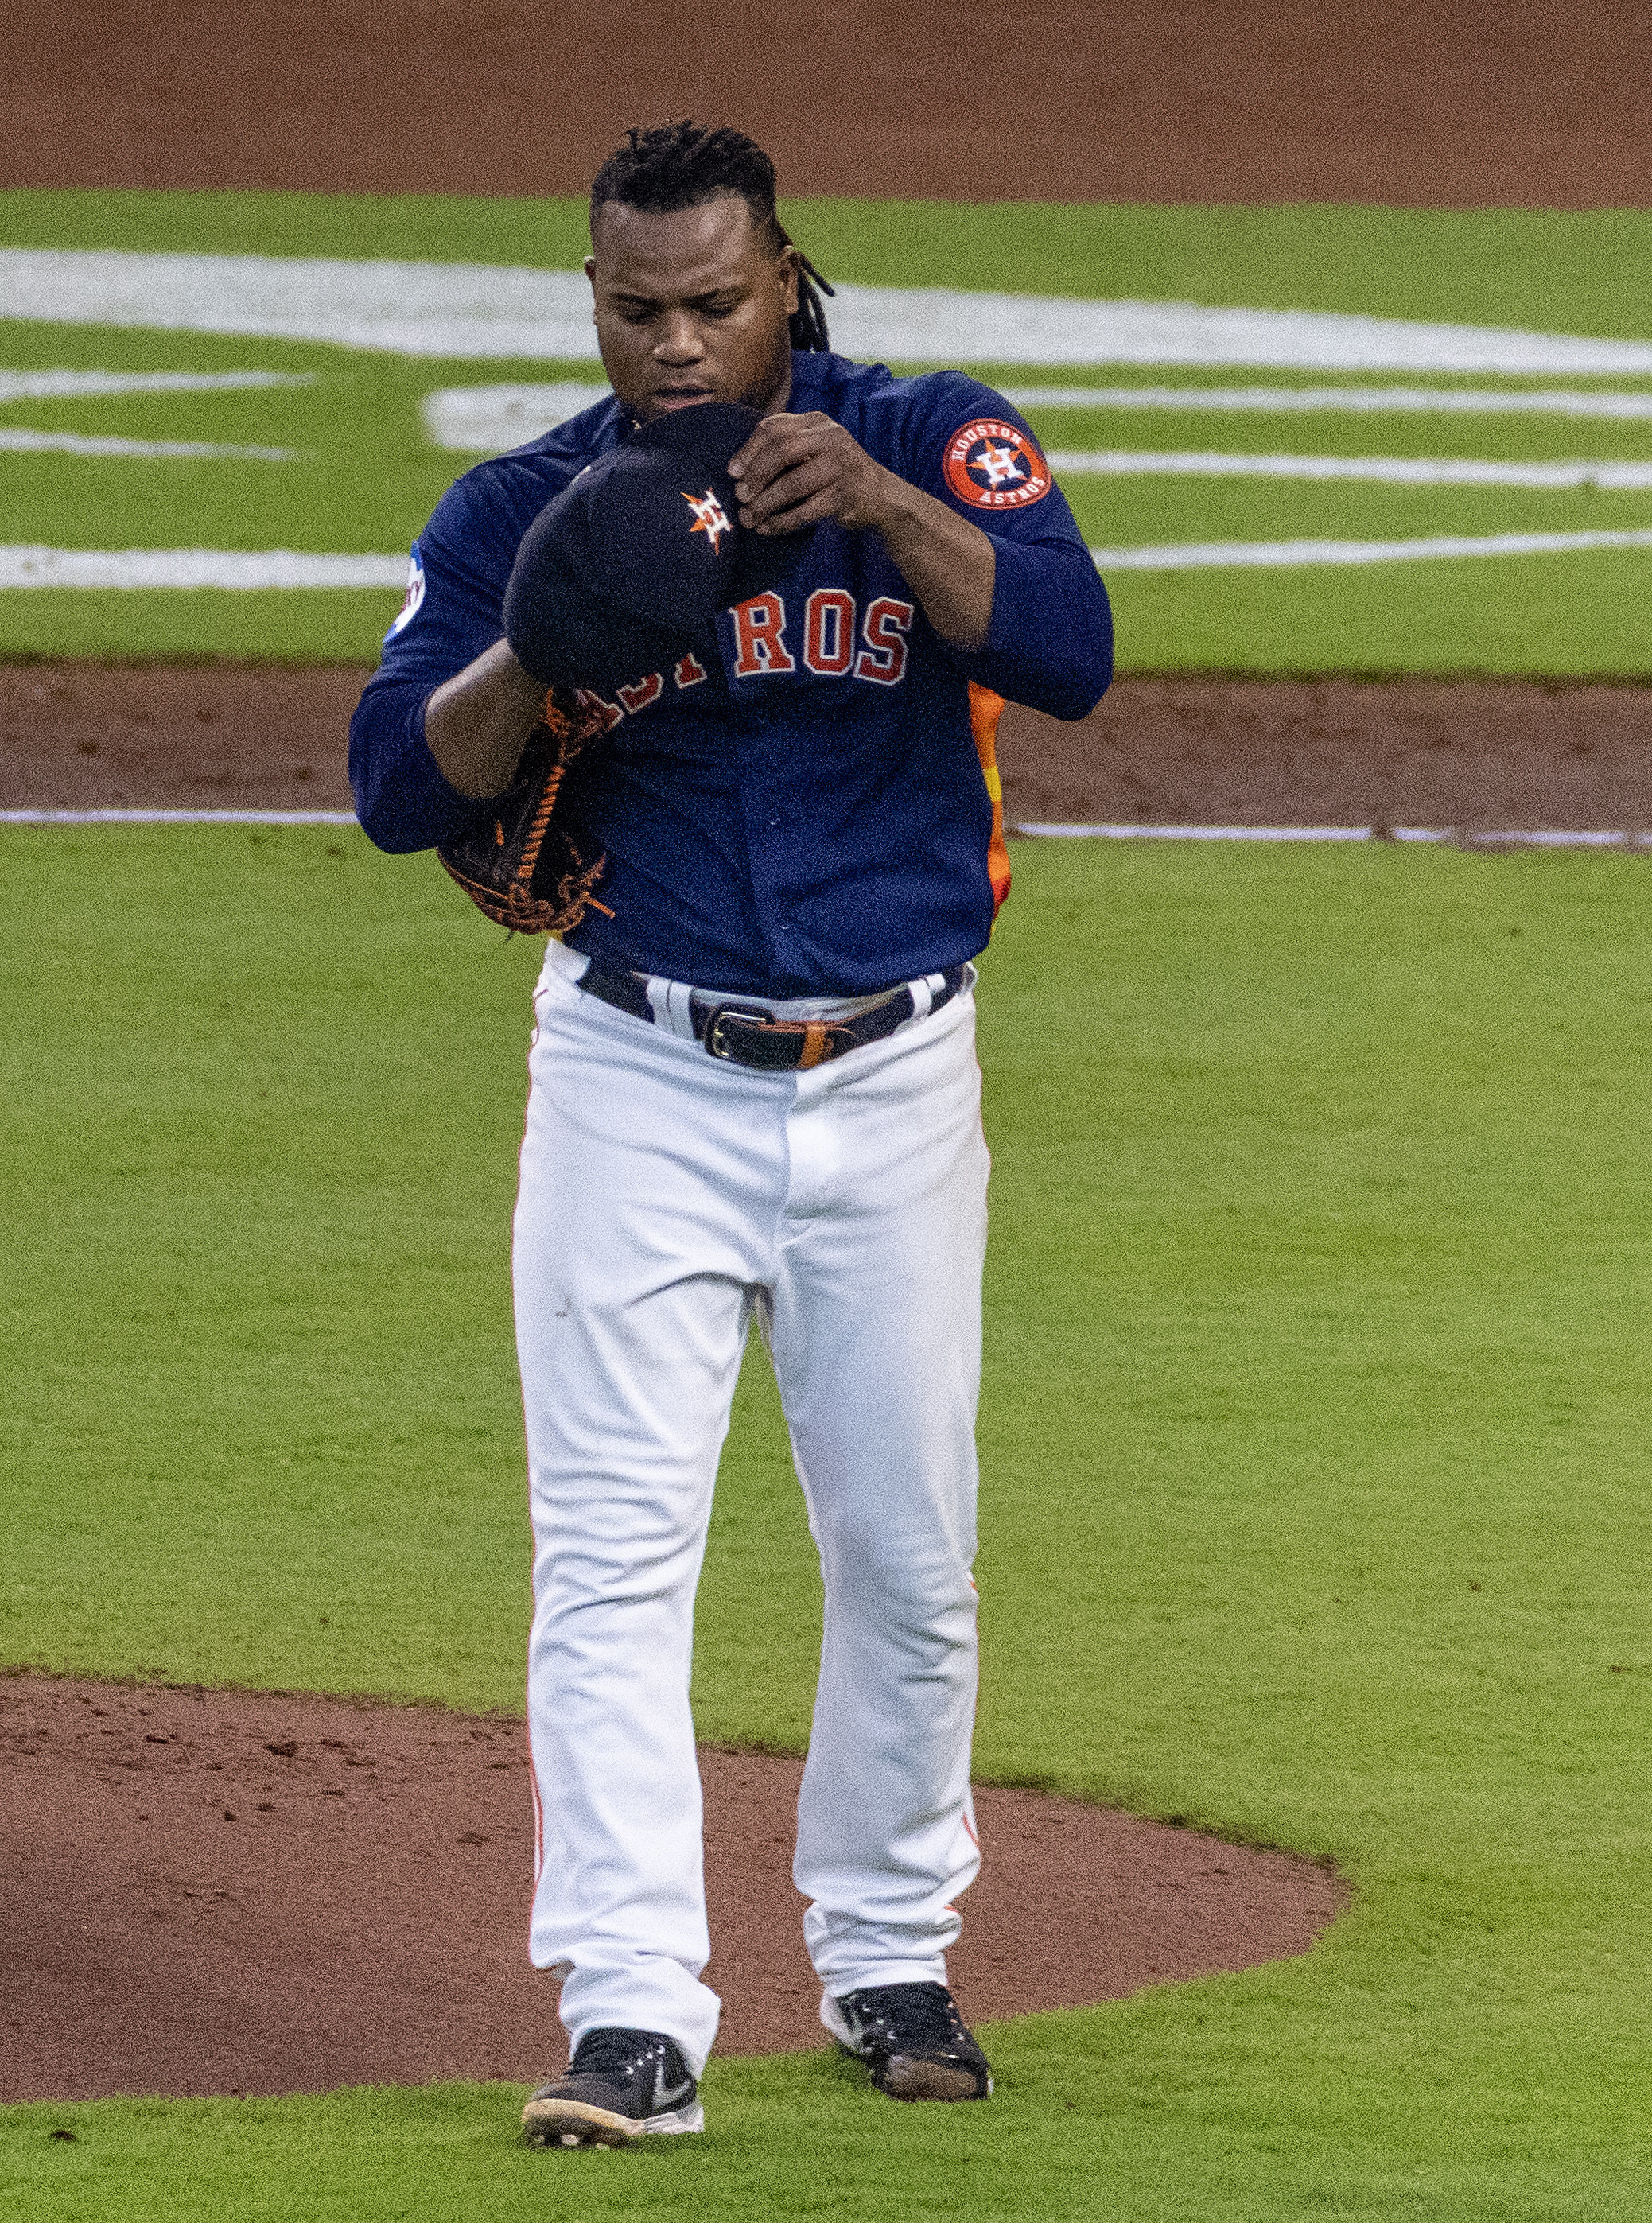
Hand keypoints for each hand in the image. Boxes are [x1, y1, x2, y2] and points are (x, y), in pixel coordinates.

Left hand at [728, 412, 897, 536]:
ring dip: (766, 504)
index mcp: (817, 421)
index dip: (749, 450)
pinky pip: (806, 510)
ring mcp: (841, 466)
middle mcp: (831, 438)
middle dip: (756, 475)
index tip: (732, 473)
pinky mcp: (845, 495)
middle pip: (782, 450)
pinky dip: (782, 522)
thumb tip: (738, 471)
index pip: (775, 427)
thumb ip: (785, 447)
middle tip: (741, 496)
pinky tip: (768, 529)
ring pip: (793, 484)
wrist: (881, 496)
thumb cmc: (836, 472)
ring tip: (749, 518)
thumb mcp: (815, 447)